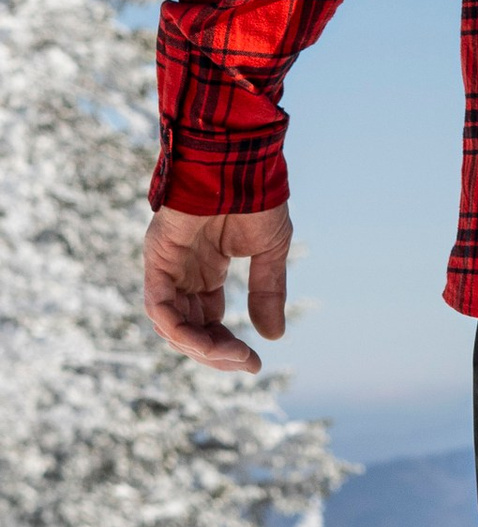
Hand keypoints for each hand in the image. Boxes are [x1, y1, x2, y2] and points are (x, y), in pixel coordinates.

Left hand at [141, 202, 292, 372]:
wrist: (240, 162)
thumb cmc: (255, 197)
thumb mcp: (270, 252)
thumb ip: (268, 292)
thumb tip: (272, 336)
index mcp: (206, 270)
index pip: (207, 320)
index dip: (227, 345)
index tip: (253, 362)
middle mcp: (182, 272)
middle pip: (187, 328)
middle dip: (215, 352)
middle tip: (244, 364)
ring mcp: (166, 267)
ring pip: (170, 324)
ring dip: (200, 348)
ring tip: (234, 357)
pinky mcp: (156, 260)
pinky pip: (159, 307)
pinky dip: (181, 330)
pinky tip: (208, 343)